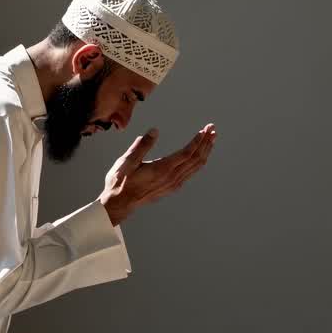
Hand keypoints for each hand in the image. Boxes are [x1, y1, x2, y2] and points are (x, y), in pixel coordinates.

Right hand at [100, 124, 216, 224]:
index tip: (205, 129)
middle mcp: (171, 178)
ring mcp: (173, 184)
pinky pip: (190, 173)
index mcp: (162, 169)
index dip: (198, 140)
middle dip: (205, 142)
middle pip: (196, 158)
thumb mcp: (127, 161)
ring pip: (195, 167)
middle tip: (212, 129)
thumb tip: (154, 131)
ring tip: (211, 139)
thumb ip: (142, 146)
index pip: (187, 153)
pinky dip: (198, 162)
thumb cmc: (121, 181)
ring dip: (205, 152)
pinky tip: (200, 156)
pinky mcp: (172, 188)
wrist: (119, 203)